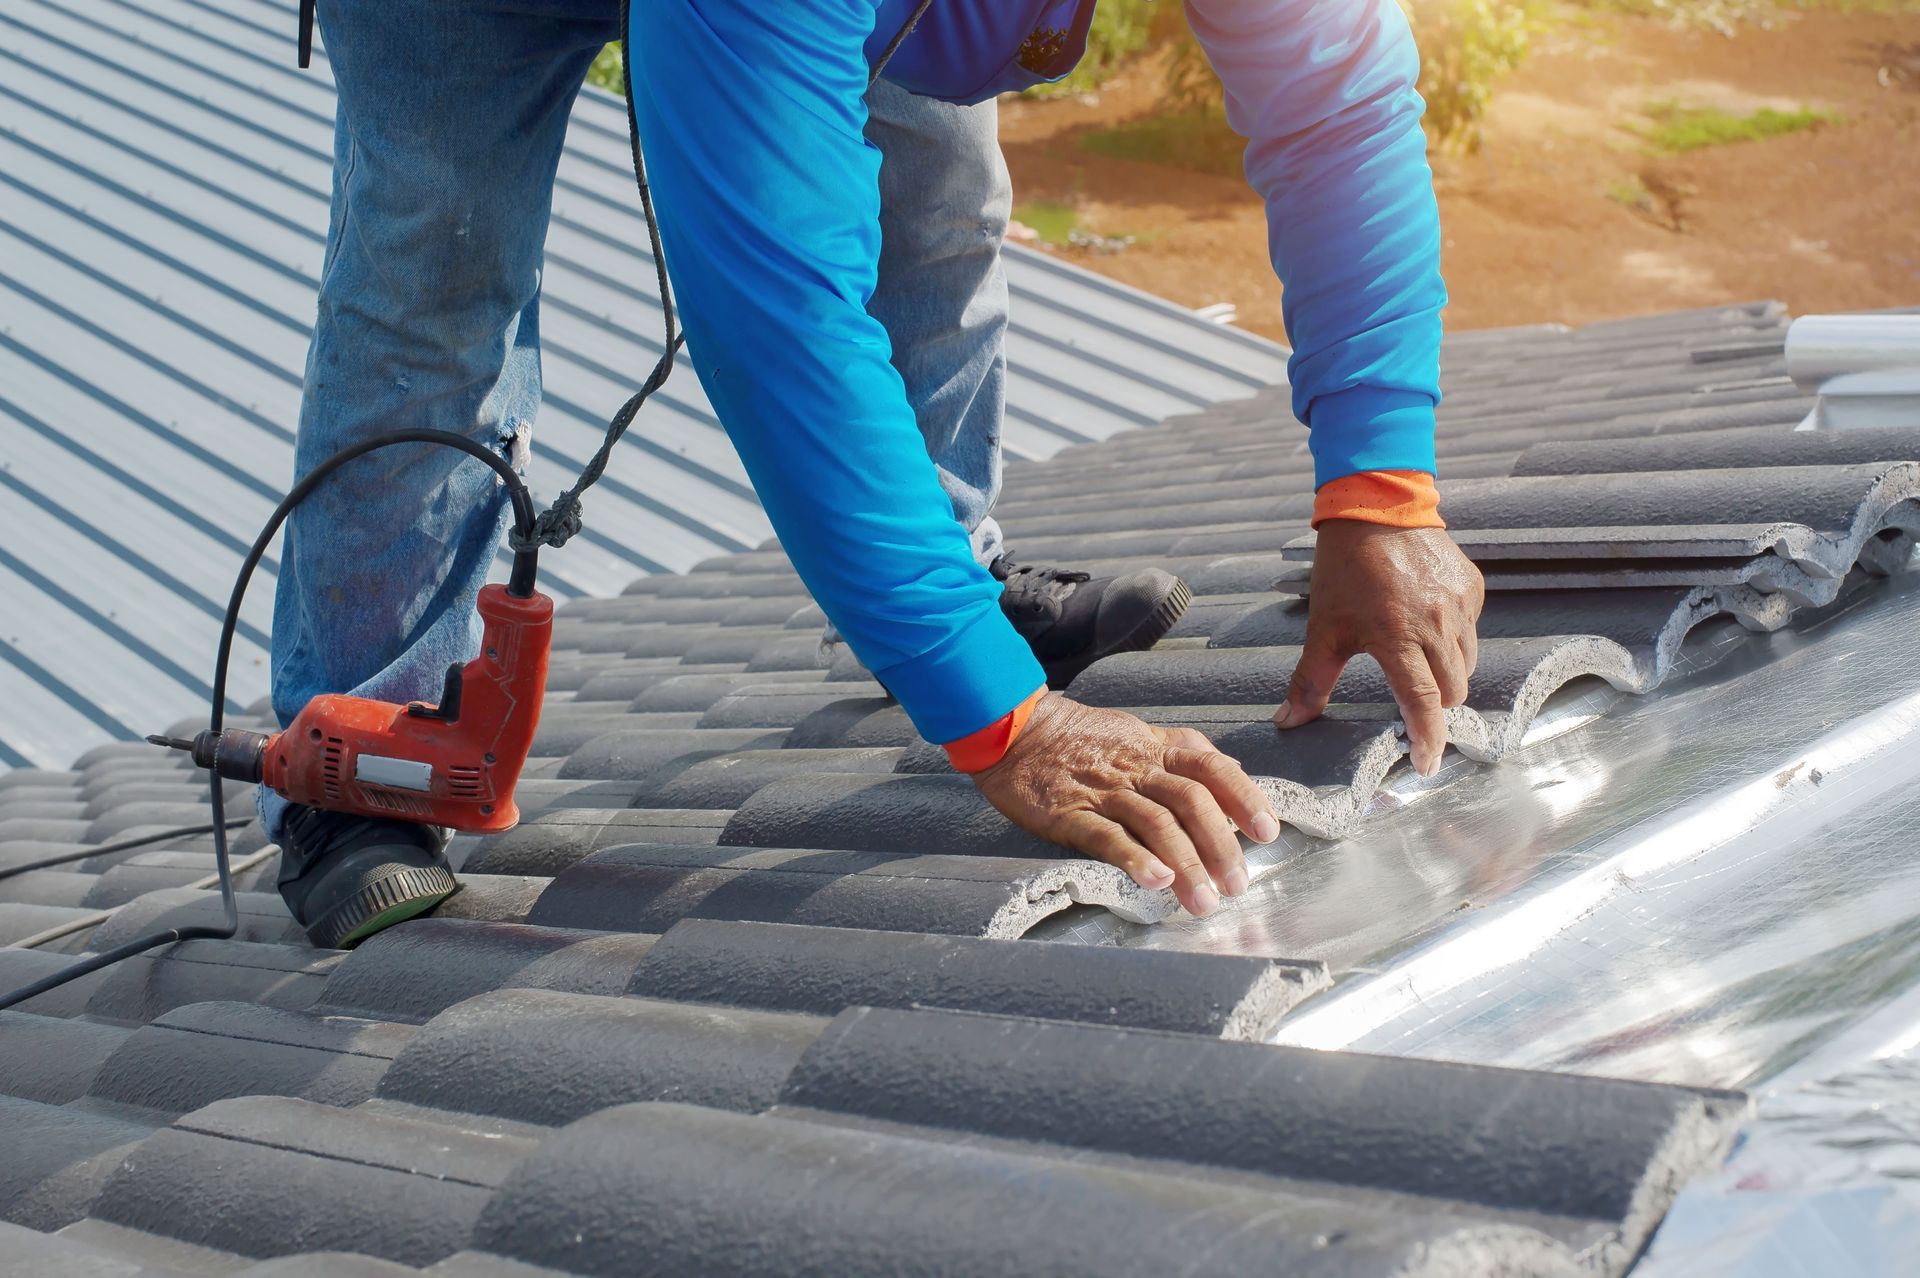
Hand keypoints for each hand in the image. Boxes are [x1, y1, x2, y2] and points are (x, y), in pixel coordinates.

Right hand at [971, 694, 1280, 916]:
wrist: (1015, 729)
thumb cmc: (1079, 737)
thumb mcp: (1138, 732)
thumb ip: (1183, 751)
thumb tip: (1231, 768)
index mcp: (1156, 749)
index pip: (1212, 768)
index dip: (1244, 797)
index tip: (1266, 831)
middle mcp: (1137, 768)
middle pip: (1191, 802)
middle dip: (1220, 846)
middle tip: (1236, 886)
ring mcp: (1104, 791)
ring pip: (1156, 823)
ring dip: (1186, 864)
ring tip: (1203, 901)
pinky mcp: (1070, 813)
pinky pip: (1107, 836)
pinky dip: (1135, 859)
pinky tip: (1155, 881)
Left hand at [1275, 521, 1484, 775]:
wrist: (1376, 506)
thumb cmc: (1345, 571)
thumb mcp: (1324, 628)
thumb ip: (1310, 680)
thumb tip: (1287, 723)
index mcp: (1398, 637)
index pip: (1424, 703)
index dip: (1429, 739)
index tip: (1427, 765)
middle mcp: (1437, 624)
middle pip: (1452, 690)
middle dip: (1435, 707)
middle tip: (1413, 706)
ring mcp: (1460, 604)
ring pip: (1467, 663)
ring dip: (1446, 675)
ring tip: (1417, 663)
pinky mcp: (1472, 587)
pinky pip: (1471, 630)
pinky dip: (1454, 639)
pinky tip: (1428, 625)